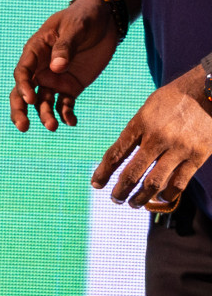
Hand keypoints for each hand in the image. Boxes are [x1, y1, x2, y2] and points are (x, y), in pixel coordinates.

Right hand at [10, 0, 119, 131]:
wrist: (104, 20)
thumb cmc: (84, 18)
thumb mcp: (76, 27)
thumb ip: (66, 47)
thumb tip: (57, 68)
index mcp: (36, 50)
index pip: (23, 72)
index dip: (23, 86)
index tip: (30, 99)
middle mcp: (41, 68)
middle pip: (24, 91)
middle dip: (20, 109)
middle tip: (23, 127)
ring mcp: (55, 79)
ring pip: (42, 102)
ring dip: (45, 115)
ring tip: (54, 127)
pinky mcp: (71, 87)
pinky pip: (64, 104)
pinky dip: (66, 115)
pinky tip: (72, 122)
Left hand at [93, 64, 211, 209]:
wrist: (207, 92)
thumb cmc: (174, 99)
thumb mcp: (148, 108)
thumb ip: (137, 131)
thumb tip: (125, 154)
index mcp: (140, 123)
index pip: (116, 153)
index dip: (104, 171)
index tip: (96, 183)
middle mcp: (157, 137)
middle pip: (133, 172)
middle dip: (120, 190)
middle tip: (114, 199)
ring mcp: (179, 148)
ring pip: (155, 182)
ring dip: (141, 197)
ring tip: (134, 203)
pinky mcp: (198, 155)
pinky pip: (180, 182)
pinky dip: (168, 194)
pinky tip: (161, 198)